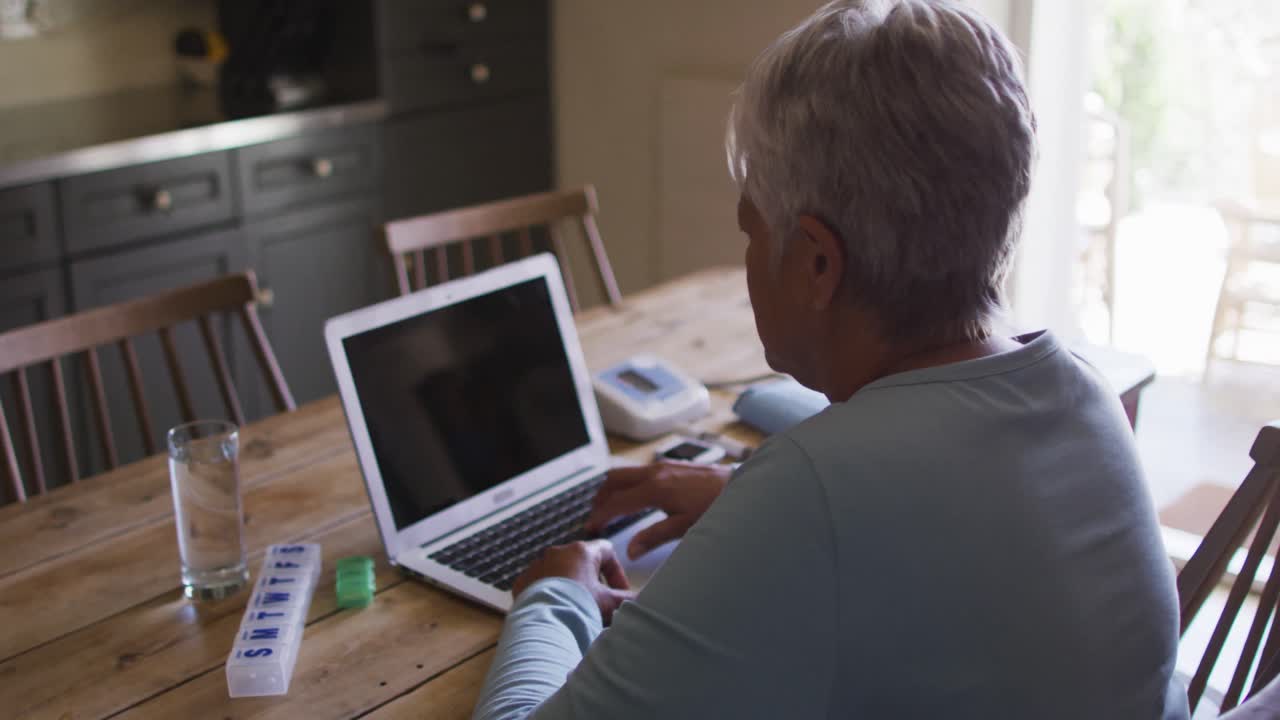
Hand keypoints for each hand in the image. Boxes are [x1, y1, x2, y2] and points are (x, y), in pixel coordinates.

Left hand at [512, 540, 634, 622]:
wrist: (544, 626)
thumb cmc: (580, 609)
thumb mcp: (611, 604)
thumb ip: (629, 599)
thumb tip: (643, 600)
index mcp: (581, 551)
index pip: (607, 551)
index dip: (617, 572)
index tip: (619, 592)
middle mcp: (557, 552)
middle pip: (583, 563)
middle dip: (593, 583)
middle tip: (599, 605)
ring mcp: (537, 566)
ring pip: (560, 573)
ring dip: (571, 589)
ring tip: (577, 612)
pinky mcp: (522, 582)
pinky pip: (540, 585)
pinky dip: (550, 596)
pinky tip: (557, 613)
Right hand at [584, 461, 730, 559]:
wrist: (740, 487)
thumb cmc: (715, 506)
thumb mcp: (684, 527)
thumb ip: (654, 537)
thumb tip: (631, 550)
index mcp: (655, 489)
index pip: (616, 502)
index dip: (600, 515)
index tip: (592, 527)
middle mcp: (655, 472)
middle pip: (613, 479)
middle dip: (600, 497)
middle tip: (596, 516)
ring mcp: (663, 466)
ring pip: (625, 472)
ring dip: (613, 488)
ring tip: (611, 506)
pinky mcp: (671, 465)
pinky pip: (639, 471)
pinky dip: (628, 483)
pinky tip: (635, 497)